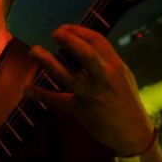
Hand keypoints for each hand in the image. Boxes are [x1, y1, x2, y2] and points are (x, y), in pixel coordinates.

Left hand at [27, 24, 154, 155]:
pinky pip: (57, 100)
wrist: (133, 132)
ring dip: (47, 62)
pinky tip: (27, 89)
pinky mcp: (81, 110)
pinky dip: (41, 94)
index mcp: (115, 65)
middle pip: (84, 53)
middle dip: (67, 39)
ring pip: (66, 75)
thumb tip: (85, 47)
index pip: (96, 40)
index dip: (78, 31)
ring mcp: (92, 94)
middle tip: (54, 33)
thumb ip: (105, 62)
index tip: (64, 29)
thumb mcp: (122, 76)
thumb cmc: (126, 102)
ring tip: (34, 51)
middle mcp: (104, 77)